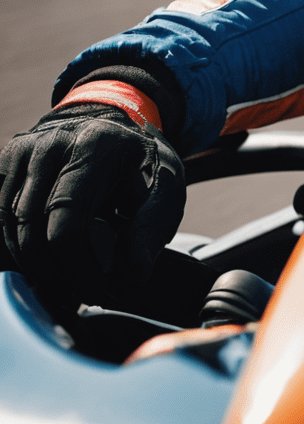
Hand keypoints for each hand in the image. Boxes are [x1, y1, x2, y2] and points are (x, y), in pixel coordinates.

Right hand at [0, 105, 184, 306]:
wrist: (112, 129)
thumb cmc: (140, 161)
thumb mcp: (166, 182)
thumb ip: (154, 222)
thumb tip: (137, 269)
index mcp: (95, 144)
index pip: (68, 217)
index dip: (79, 262)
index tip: (100, 286)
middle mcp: (52, 143)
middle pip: (34, 229)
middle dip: (57, 272)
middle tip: (86, 294)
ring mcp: (23, 152)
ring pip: (11, 229)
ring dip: (35, 267)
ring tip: (69, 283)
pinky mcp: (5, 164)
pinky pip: (0, 220)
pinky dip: (19, 250)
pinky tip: (48, 264)